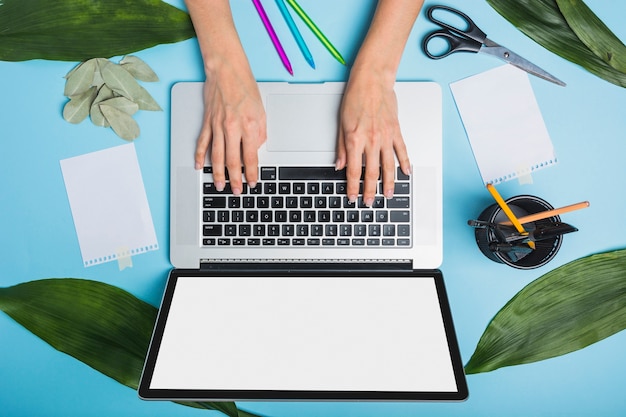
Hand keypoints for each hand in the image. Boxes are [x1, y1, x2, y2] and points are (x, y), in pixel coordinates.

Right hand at [194, 63, 265, 194]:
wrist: (227, 71)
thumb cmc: (245, 87)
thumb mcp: (261, 111)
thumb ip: (259, 133)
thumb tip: (255, 148)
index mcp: (248, 126)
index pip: (250, 157)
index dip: (251, 173)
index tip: (252, 183)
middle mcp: (232, 128)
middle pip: (233, 161)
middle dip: (235, 179)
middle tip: (236, 191)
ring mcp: (217, 126)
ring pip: (217, 155)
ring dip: (218, 173)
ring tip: (220, 185)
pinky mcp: (207, 122)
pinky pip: (203, 142)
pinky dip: (200, 156)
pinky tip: (200, 166)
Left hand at [336, 71, 410, 206]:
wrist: (372, 81)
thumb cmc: (355, 97)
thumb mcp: (341, 123)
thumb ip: (342, 147)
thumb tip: (340, 165)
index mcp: (355, 139)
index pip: (354, 171)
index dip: (353, 187)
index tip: (353, 197)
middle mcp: (372, 140)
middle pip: (372, 172)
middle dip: (370, 190)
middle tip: (369, 202)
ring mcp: (386, 136)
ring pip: (388, 166)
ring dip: (389, 183)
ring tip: (388, 194)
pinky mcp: (396, 131)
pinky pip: (402, 150)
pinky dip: (405, 163)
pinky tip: (406, 173)